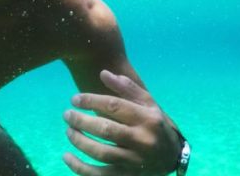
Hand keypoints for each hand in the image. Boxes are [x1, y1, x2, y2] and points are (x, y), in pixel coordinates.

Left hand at [62, 70, 180, 174]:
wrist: (172, 157)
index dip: (91, 101)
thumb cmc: (156, 125)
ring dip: (80, 141)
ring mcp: (134, 161)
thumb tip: (103, 73)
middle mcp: (142, 140)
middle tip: (67, 115)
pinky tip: (66, 156)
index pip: (115, 106)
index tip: (74, 99)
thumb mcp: (148, 103)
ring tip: (69, 131)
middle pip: (106, 130)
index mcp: (147, 118)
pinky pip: (99, 174)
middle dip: (82, 121)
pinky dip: (80, 168)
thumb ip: (127, 88)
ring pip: (101, 153)